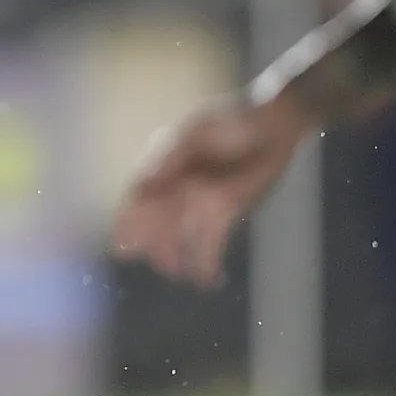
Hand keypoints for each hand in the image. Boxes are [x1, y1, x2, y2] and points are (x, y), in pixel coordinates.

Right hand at [110, 95, 307, 286]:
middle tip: (150, 261)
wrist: (273, 124)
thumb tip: (142, 181)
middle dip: (151, 242)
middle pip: (156, 219)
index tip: (121, 242)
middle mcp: (177, 184)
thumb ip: (170, 156)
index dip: (128, 219)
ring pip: (178, 233)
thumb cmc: (232, 119)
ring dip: (174, 254)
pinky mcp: (223, 211)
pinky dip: (205, 258)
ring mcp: (199, 199)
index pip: (139, 195)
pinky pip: (210, 239)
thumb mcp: (198, 132)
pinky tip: (205, 277)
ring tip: (175, 272)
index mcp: (164, 162)